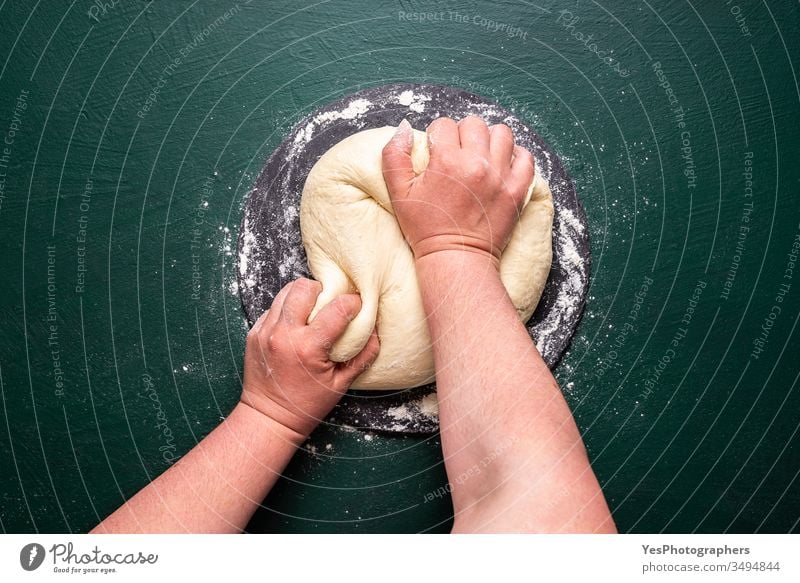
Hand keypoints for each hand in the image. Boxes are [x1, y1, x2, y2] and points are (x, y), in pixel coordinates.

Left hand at [240, 278, 379, 437]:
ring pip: (285, 292)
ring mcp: (265, 332)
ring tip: (312, 310)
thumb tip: (376, 333)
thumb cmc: (306, 405)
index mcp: (308, 347)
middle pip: (304, 287)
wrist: (269, 418)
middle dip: (322, 290)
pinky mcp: (254, 333)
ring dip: (303, 296)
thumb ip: (362, 356)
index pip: (337, 308)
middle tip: (329, 302)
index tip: (357, 305)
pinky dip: (287, 310)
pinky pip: (273, 308)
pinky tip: (296, 326)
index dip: (353, 302)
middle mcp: (283, 334)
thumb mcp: (341, 384)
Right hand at [381, 116, 534, 264]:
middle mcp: (477, 164)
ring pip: (502, 133)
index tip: (436, 152)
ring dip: (489, 140)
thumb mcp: (398, 194)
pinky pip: (526, 157)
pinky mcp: (517, 189)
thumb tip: (404, 128)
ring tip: (481, 156)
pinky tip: (502, 165)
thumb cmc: (425, 229)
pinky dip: (515, 156)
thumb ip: (394, 156)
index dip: (436, 136)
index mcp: (447, 162)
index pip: (444, 125)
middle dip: (463, 133)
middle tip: (457, 153)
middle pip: (474, 124)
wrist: (456, 258)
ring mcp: (501, 176)